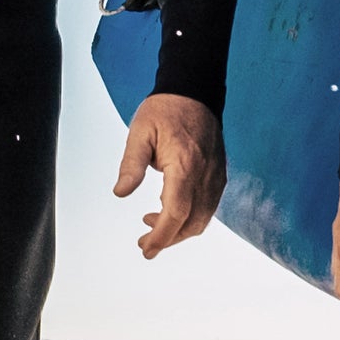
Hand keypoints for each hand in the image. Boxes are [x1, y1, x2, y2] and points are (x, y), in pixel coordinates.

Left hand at [113, 92, 225, 257]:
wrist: (196, 93)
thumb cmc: (166, 110)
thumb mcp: (140, 133)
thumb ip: (131, 165)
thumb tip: (121, 192)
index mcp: (184, 165)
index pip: (176, 212)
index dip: (161, 235)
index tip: (146, 247)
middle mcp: (205, 175)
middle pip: (191, 222)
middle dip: (168, 239)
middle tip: (145, 244)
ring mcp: (215, 177)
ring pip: (202, 219)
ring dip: (179, 231)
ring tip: (152, 226)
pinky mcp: (218, 176)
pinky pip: (208, 207)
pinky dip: (190, 218)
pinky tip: (168, 209)